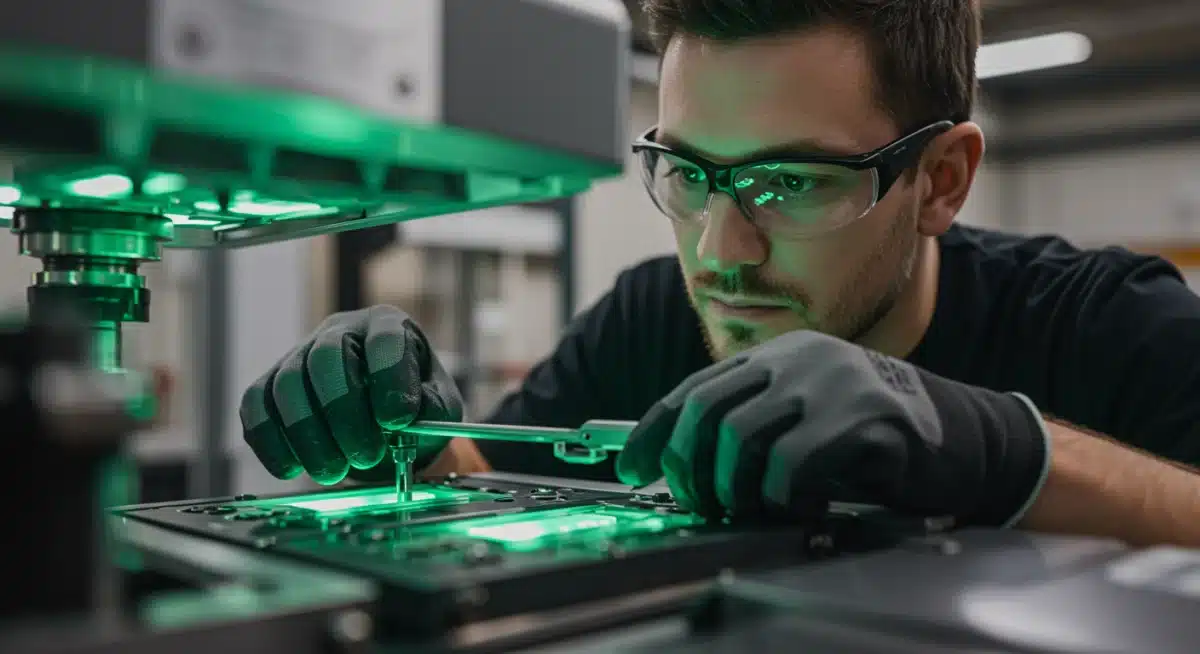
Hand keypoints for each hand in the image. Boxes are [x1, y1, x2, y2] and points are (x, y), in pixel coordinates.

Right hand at [239, 306, 462, 484]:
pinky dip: (270, 442)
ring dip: (309, 436)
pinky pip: (256, 407)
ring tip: (335, 472)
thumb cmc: (413, 408)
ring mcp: (300, 353)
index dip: (389, 379)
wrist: (386, 425)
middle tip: (366, 456)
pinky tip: (292, 468)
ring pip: (287, 385)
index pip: (384, 339)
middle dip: (343, 413)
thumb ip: (431, 409)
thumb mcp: (439, 407)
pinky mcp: (271, 384)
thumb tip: (406, 416)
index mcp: (388, 326)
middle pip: (326, 357)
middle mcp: (341, 330)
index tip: (397, 422)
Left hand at [615, 331, 1050, 525]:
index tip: (630, 469)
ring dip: (735, 490)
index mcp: (778, 355)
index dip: (654, 433)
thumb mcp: (805, 416)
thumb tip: (683, 466)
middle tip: (700, 504)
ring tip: (753, 508)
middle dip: (690, 469)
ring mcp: (830, 383)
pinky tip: (805, 507)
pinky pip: (792, 467)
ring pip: (739, 439)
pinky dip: (786, 499)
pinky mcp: (861, 416)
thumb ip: (751, 424)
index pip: (694, 389)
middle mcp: (798, 359)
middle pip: (707, 412)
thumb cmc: (875, 436)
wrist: (966, 438)